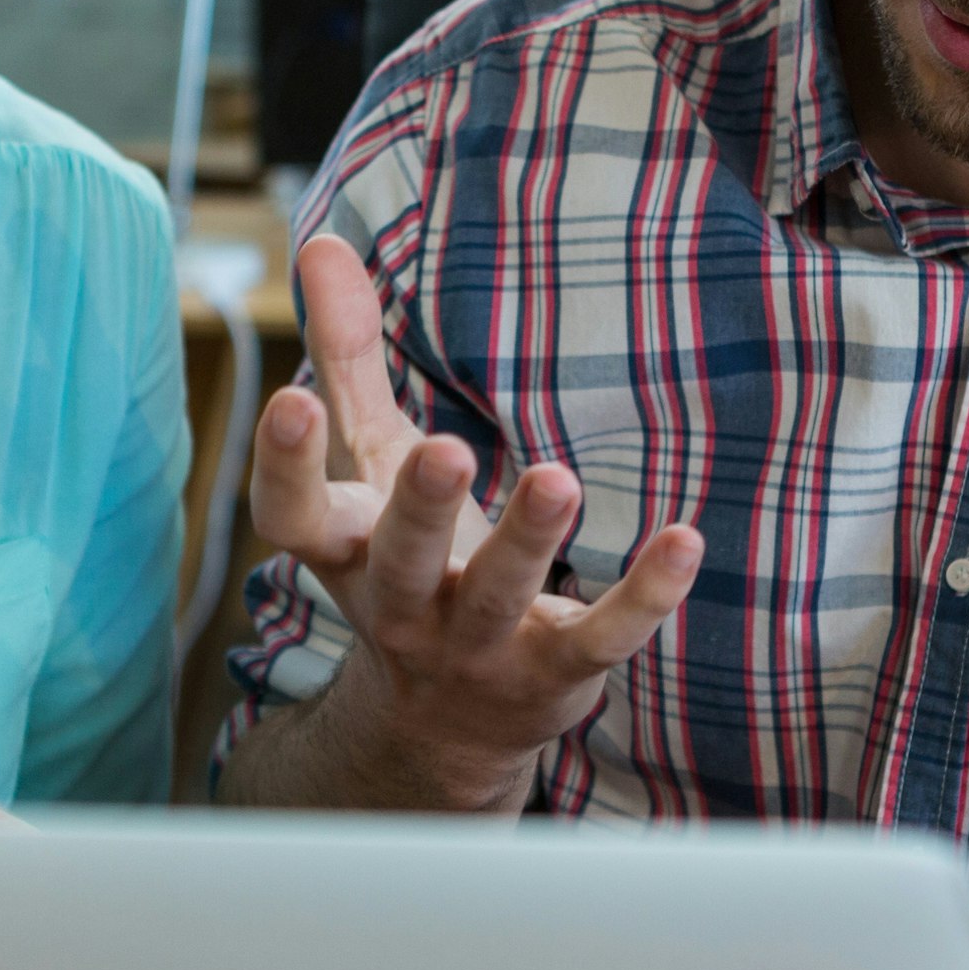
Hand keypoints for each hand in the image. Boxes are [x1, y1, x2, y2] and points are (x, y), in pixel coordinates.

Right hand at [246, 232, 701, 811]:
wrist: (442, 729)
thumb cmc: (403, 560)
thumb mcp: (369, 464)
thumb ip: (349, 356)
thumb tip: (320, 239)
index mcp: (347, 550)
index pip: (292, 516)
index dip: (283, 465)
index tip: (290, 400)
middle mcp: (402, 606)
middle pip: (402, 560)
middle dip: (420, 510)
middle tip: (443, 452)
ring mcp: (478, 648)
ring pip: (499, 598)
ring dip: (528, 541)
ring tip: (558, 478)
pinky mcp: (556, 673)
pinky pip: (601, 638)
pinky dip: (644, 597)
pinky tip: (685, 542)